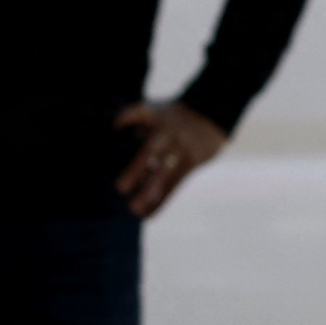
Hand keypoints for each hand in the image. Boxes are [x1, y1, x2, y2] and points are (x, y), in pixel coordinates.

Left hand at [113, 101, 229, 217]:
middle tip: (120, 188)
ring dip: (150, 193)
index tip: (115, 128)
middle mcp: (170, 135)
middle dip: (136, 170)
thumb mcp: (154, 109)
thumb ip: (133, 116)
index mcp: (158, 120)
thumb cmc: (172, 116)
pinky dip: (162, 201)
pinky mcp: (191, 163)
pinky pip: (174, 185)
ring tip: (134, 210)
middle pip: (151, 152)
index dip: (128, 118)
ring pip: (164, 174)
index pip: (141, 115)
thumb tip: (115, 128)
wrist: (211, 116)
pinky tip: (149, 215)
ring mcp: (182, 150)